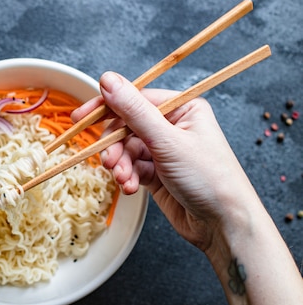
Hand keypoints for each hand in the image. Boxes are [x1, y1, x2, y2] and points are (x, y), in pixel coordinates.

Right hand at [73, 72, 257, 250]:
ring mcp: (163, 151)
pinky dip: (127, 177)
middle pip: (126, 127)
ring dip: (120, 165)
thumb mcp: (167, 140)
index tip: (81, 117)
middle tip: (108, 162)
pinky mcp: (156, 173)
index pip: (135, 99)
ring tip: (125, 179)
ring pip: (125, 150)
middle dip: (115, 146)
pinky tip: (131, 188)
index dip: (107, 108)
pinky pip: (131, 168)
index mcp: (182, 108)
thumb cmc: (209, 178)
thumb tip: (107, 80)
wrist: (223, 224)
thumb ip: (134, 111)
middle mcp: (173, 126)